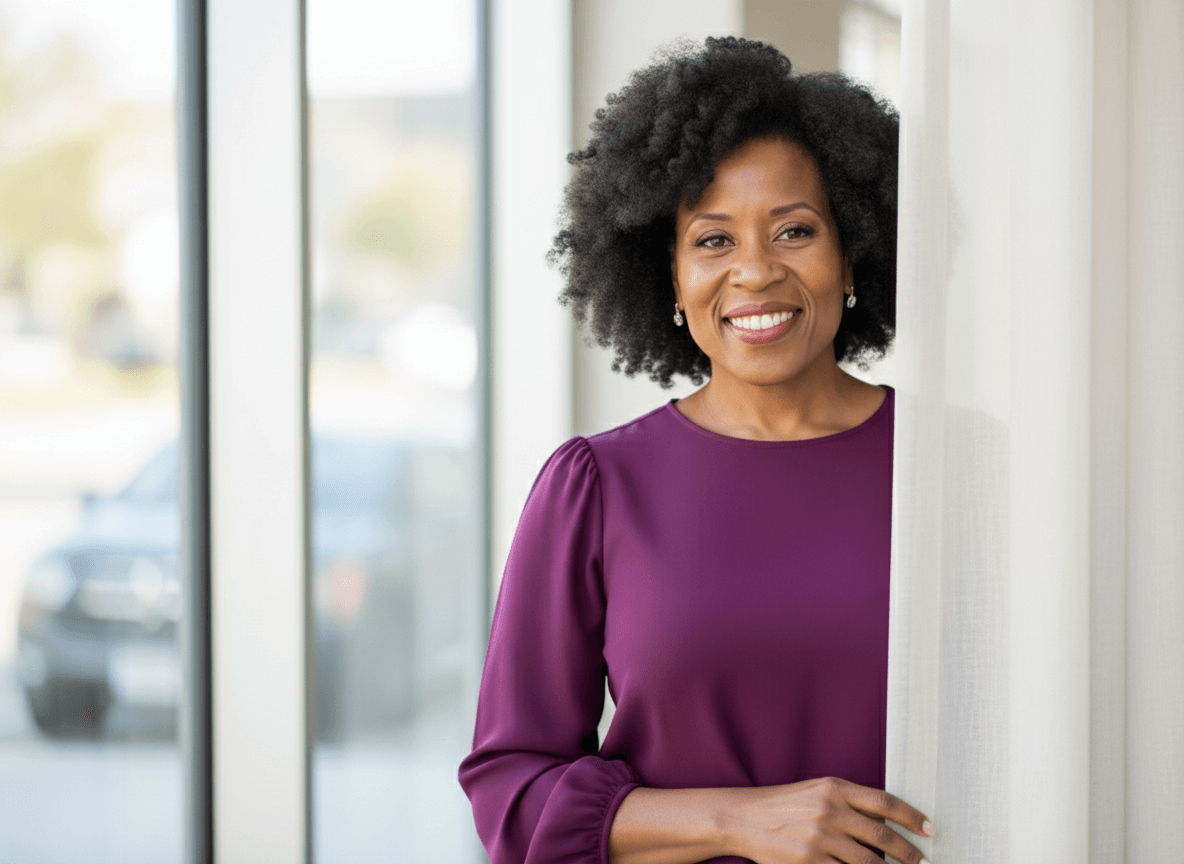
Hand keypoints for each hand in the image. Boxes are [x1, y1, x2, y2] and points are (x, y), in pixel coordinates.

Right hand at [725, 776, 933, 863]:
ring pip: (868, 862)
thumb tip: (886, 826)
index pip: (884, 802)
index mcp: (835, 788)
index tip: (930, 830)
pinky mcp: (810, 861)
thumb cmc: (784, 804)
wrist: (744, 818)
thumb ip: (849, 803)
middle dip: (909, 854)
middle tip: (922, 862)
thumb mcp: (818, 792)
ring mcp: (820, 838)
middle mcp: (830, 811)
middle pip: (883, 837)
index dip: (912, 817)